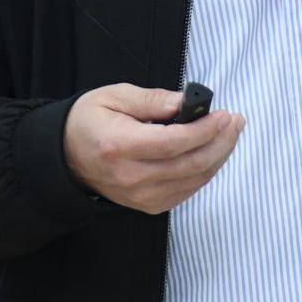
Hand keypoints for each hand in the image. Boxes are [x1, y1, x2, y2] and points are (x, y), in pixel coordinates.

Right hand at [62, 84, 244, 214]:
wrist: (66, 157)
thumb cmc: (90, 121)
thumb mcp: (114, 97)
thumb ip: (151, 100)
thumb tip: (184, 102)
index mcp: (120, 147)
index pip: (174, 143)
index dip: (205, 130)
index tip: (223, 114)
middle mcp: (132, 177)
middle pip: (190, 164)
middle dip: (221, 141)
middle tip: (235, 121)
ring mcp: (140, 196)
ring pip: (194, 180)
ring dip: (219, 156)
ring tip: (230, 133)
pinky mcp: (148, 205)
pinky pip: (187, 191)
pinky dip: (205, 172)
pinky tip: (213, 153)